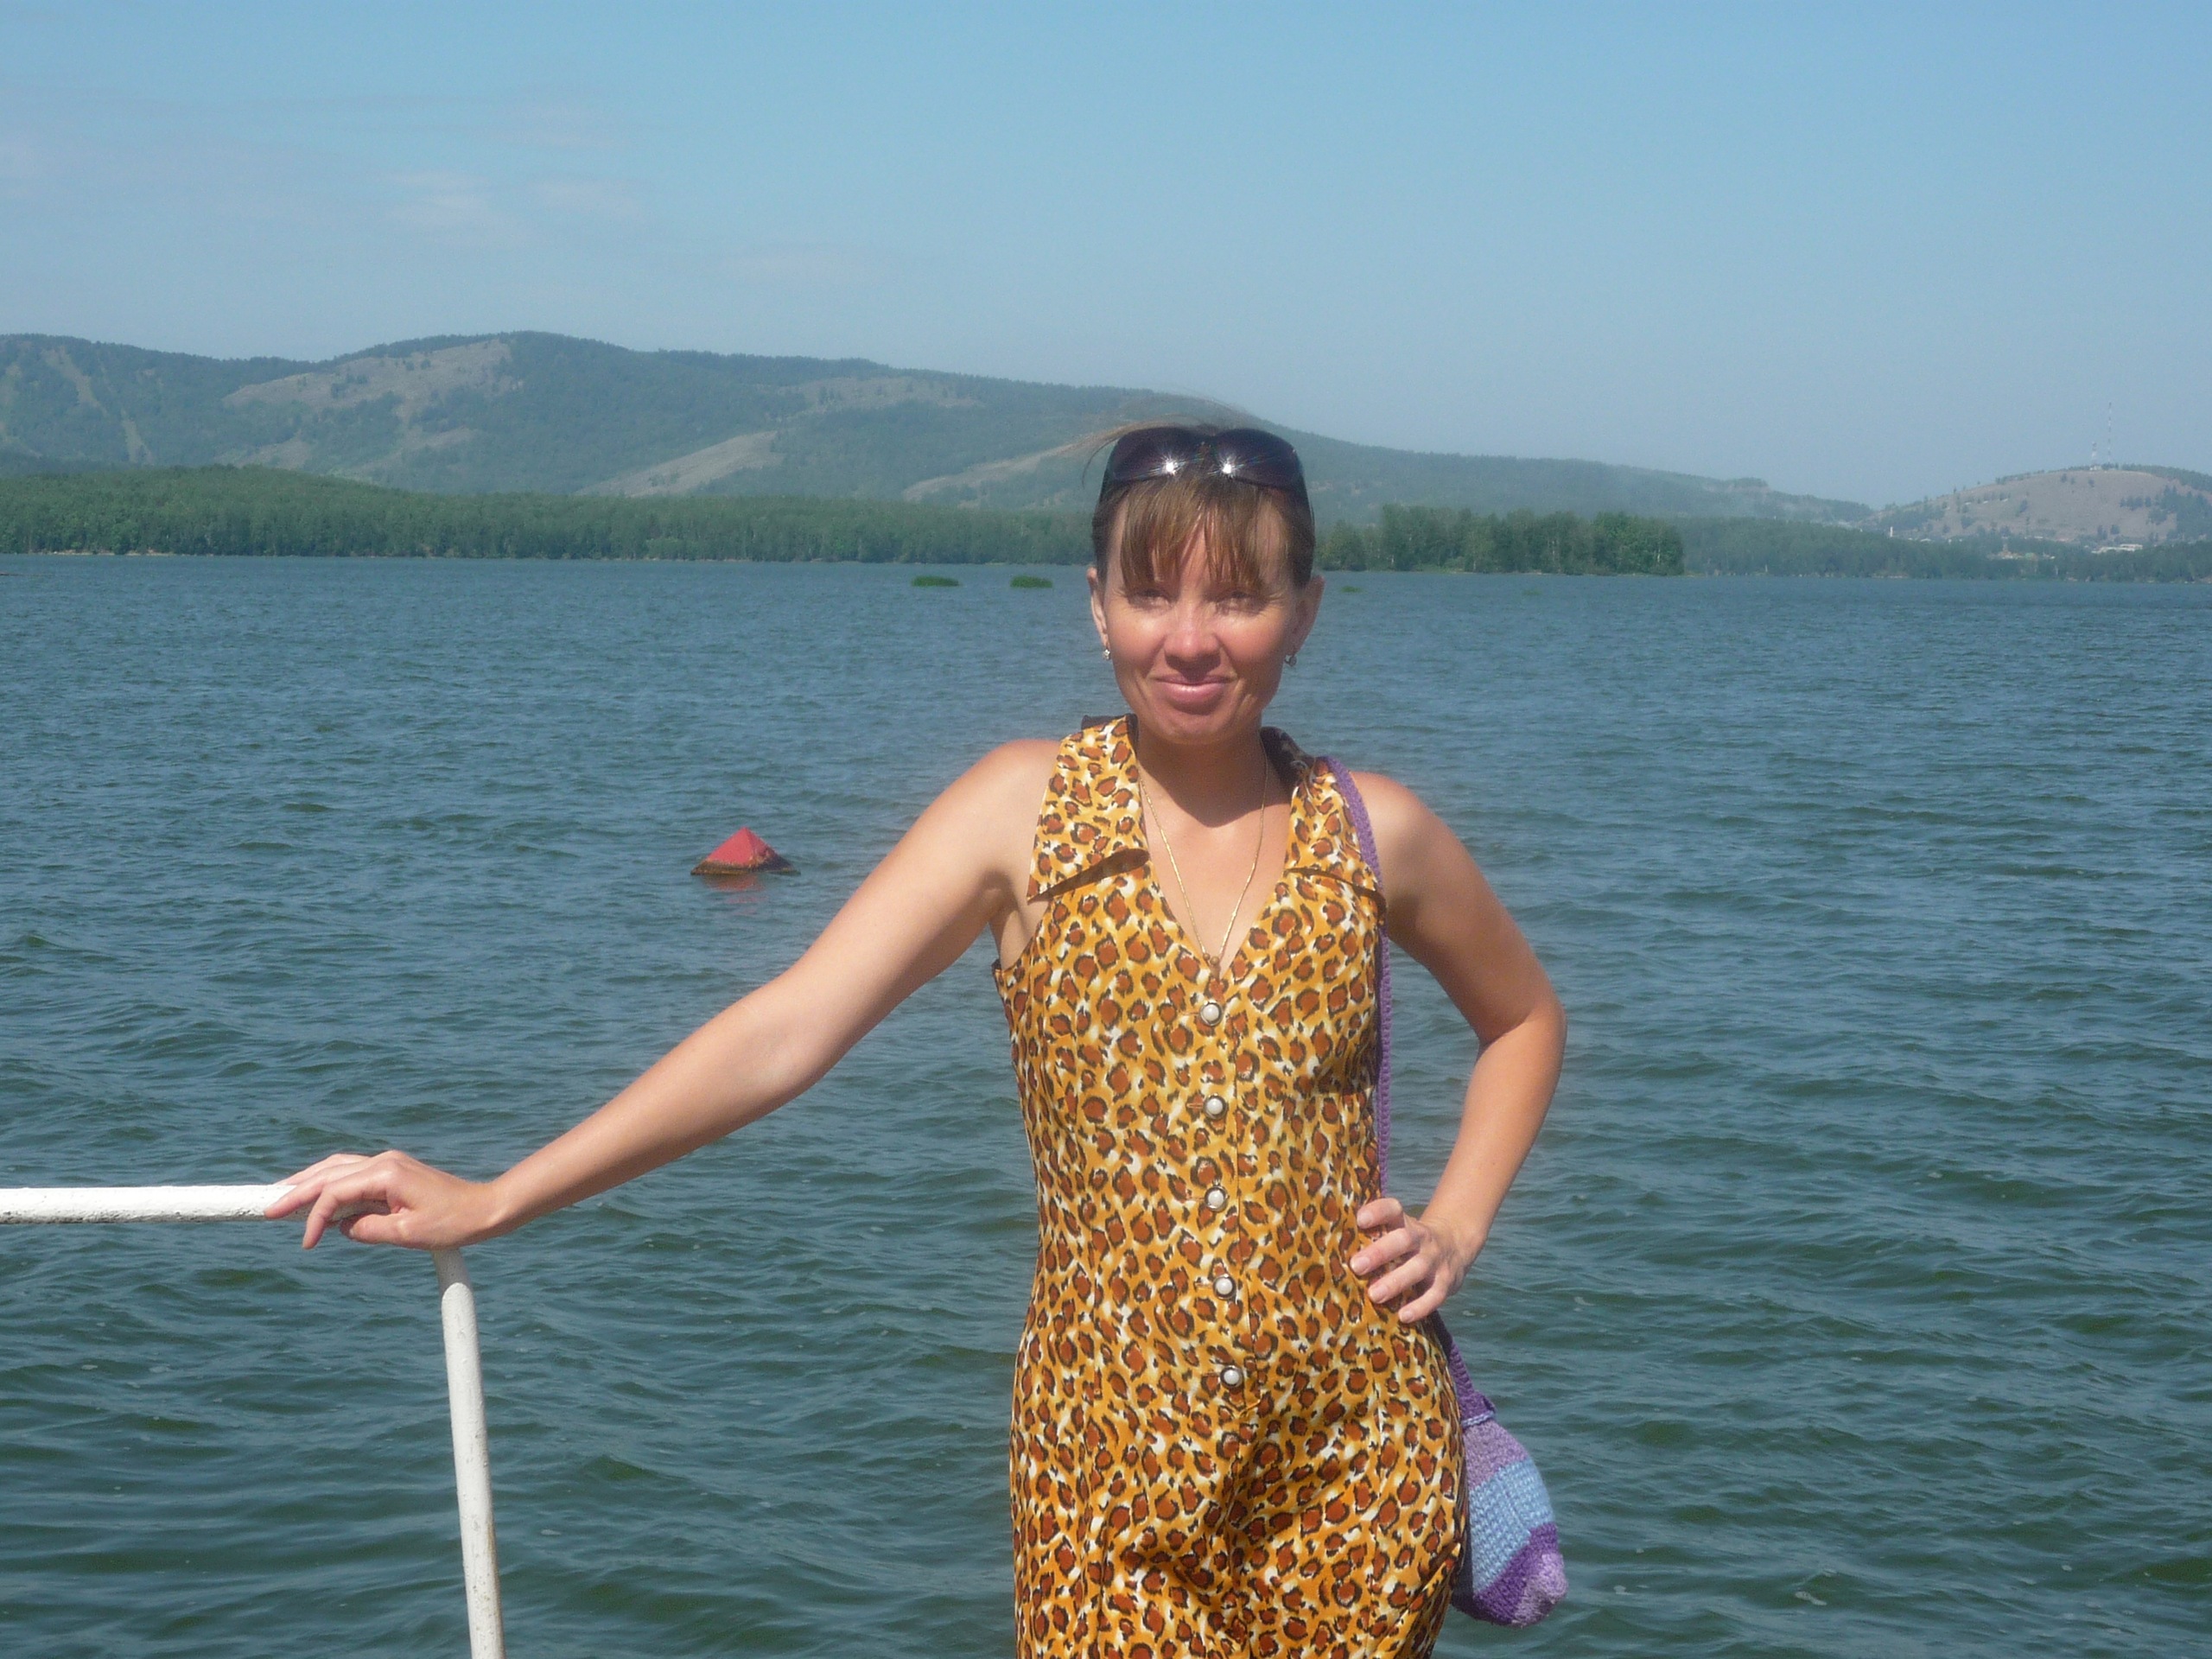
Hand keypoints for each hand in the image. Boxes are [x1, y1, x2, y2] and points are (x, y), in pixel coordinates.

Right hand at [265, 1150, 500, 1250]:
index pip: (335, 1192)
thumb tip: (342, 1227)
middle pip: (328, 1172)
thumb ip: (369, 1229)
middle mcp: (383, 1162)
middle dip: (296, 1190)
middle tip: (267, 1209)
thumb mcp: (408, 1234)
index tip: (306, 1243)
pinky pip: (352, 1174)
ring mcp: (388, 1163)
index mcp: (385, 1173)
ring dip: (309, 1182)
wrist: (486, 1209)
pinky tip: (318, 1196)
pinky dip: (330, 1183)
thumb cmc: (453, 1223)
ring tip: (282, 1197)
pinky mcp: (393, 1171)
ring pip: (337, 1168)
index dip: (315, 1217)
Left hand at [1350, 1197, 1474, 1322]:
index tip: (1360, 1219)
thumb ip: (1373, 1237)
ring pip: (1418, 1268)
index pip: (1392, 1210)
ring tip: (1374, 1295)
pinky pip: (1435, 1295)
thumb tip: (1329, 1250)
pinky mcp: (1446, 1282)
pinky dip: (1420, 1306)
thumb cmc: (1408, 1243)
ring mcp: (1435, 1260)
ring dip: (1396, 1281)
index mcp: (1404, 1222)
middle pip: (1403, 1240)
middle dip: (1380, 1252)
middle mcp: (1421, 1238)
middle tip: (1356, 1266)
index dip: (1378, 1212)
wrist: (1455, 1245)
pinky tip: (1402, 1316)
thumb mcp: (1397, 1230)